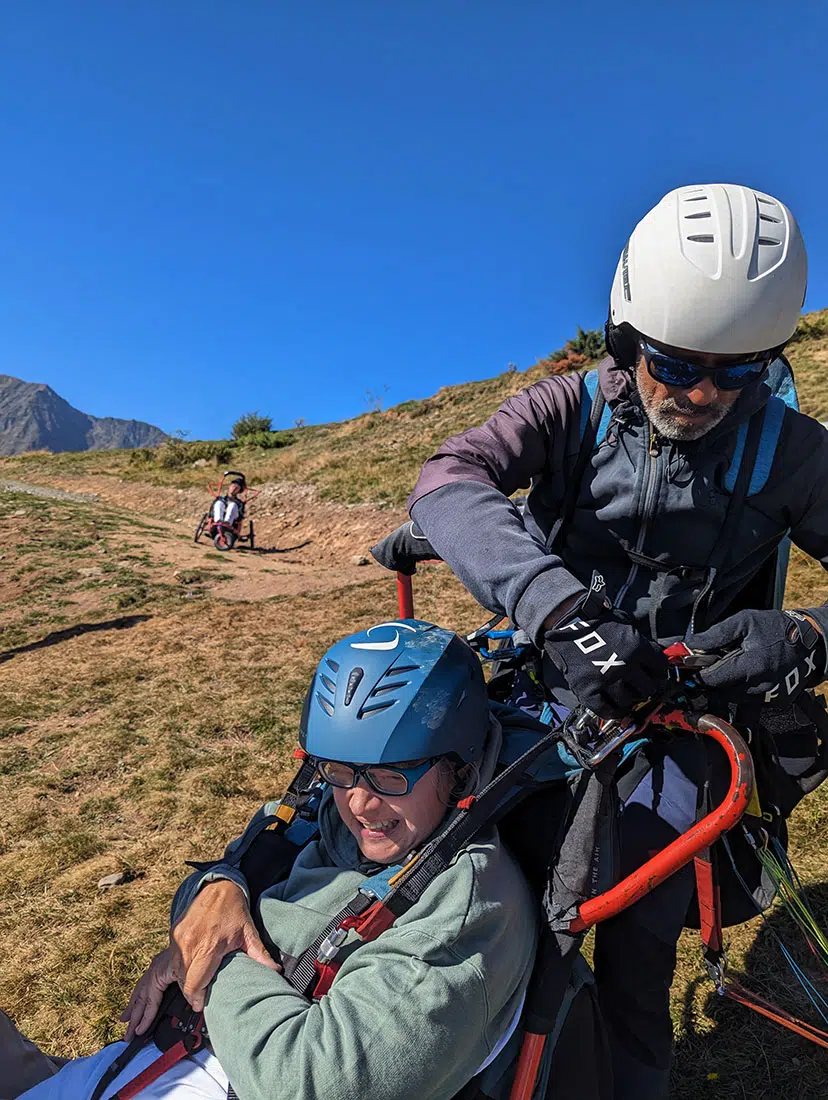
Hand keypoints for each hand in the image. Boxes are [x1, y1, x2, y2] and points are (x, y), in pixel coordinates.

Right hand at [120, 880, 279, 1036]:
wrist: (218, 886)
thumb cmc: (234, 911)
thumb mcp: (248, 932)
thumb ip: (259, 955)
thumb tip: (275, 972)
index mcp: (207, 946)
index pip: (194, 982)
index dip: (195, 998)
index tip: (197, 1008)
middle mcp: (187, 946)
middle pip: (176, 982)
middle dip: (161, 1008)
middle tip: (146, 1031)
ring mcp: (176, 942)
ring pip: (158, 977)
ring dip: (143, 1002)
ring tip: (130, 1026)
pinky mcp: (171, 940)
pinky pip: (156, 968)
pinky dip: (144, 987)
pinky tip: (133, 1004)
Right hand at [544, 610, 668, 718]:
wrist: (566, 626)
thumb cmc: (597, 624)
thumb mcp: (625, 625)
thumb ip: (642, 642)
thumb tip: (656, 656)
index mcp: (636, 648)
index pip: (660, 668)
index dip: (659, 672)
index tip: (655, 675)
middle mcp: (625, 665)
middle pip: (648, 688)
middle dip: (646, 687)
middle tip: (639, 686)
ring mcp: (606, 680)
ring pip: (629, 701)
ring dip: (629, 699)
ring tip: (625, 694)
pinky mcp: (588, 691)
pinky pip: (606, 710)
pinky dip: (612, 711)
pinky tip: (613, 706)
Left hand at [687, 609, 826, 702]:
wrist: (811, 641)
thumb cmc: (776, 628)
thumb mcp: (744, 621)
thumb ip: (715, 635)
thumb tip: (689, 645)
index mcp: (751, 666)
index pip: (713, 680)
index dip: (698, 675)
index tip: (689, 670)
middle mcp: (761, 686)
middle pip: (721, 692)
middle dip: (713, 680)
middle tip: (713, 666)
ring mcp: (770, 697)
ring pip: (734, 699)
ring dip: (727, 687)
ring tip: (733, 668)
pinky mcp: (777, 701)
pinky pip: (751, 702)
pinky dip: (743, 691)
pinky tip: (747, 676)